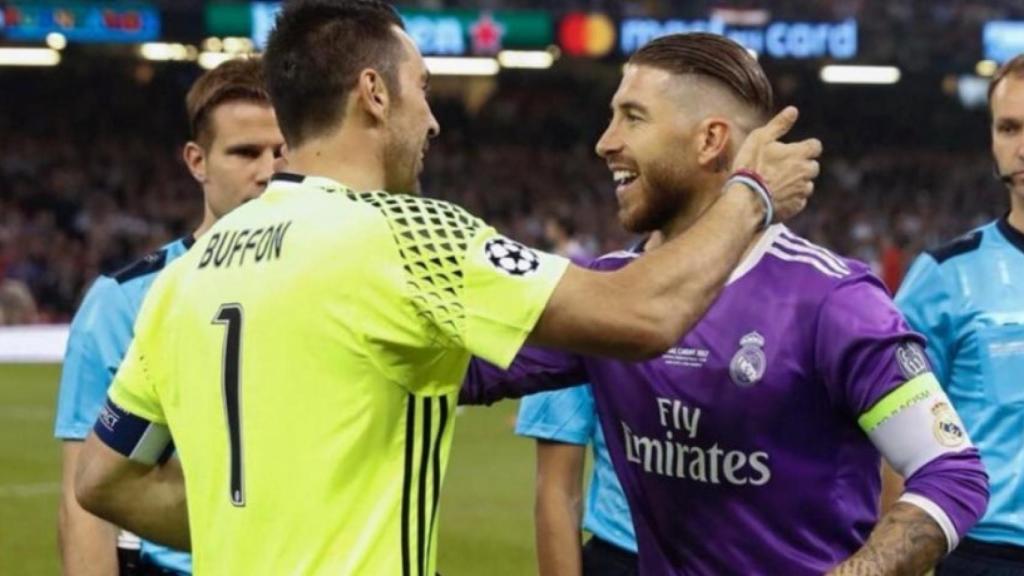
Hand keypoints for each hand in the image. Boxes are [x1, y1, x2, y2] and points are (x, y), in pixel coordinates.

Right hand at [731, 106, 821, 222]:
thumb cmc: (750, 166)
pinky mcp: (796, 207)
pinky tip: (776, 196)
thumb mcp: (760, 138)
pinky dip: (791, 198)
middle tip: (782, 168)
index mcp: (800, 153)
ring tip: (777, 184)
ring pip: (807, 184)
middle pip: (813, 166)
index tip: (794, 150)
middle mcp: (806, 172)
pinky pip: (799, 201)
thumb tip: (793, 110)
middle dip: (802, 166)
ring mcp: (802, 191)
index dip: (806, 147)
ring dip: (797, 183)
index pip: (815, 146)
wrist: (746, 199)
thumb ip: (779, 124)